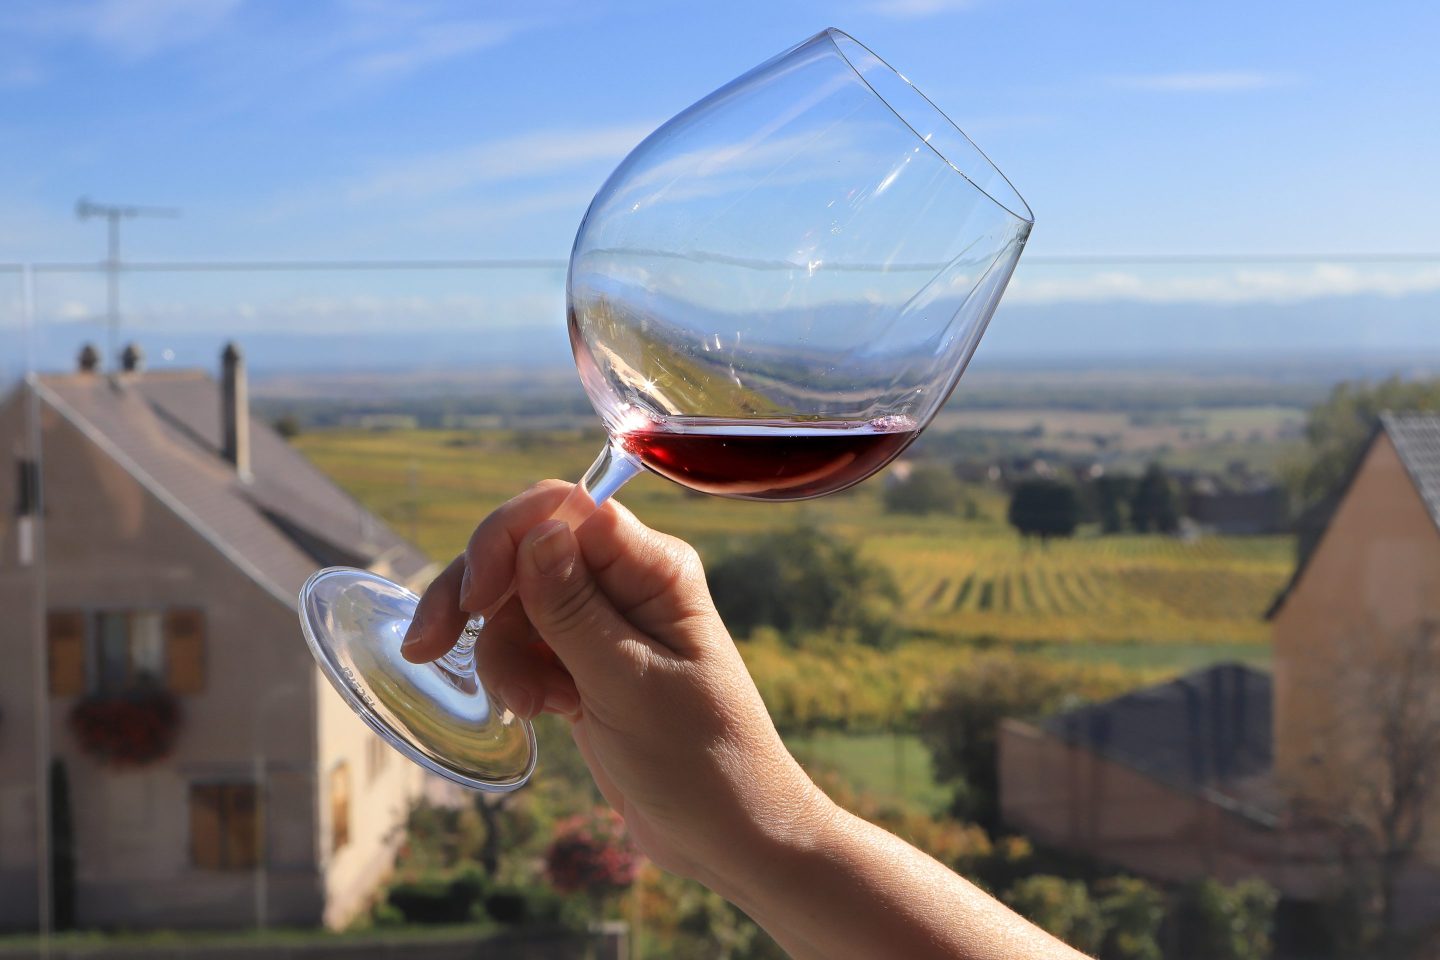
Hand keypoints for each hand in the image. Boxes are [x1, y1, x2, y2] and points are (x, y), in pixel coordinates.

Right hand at [398, 481, 827, 882]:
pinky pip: (524, 644)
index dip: (505, 541)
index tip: (475, 602)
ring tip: (534, 706)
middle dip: (475, 597)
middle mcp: (628, 581)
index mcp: (653, 567)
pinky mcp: (585, 661)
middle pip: (523, 551)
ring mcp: (603, 622)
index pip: (562, 509)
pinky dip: (516, 674)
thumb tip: (537, 532)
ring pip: (513, 604)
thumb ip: (573, 609)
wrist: (726, 833)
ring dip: (502, 654)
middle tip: (428, 647)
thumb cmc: (698, 760)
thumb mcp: (627, 684)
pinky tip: (545, 711)